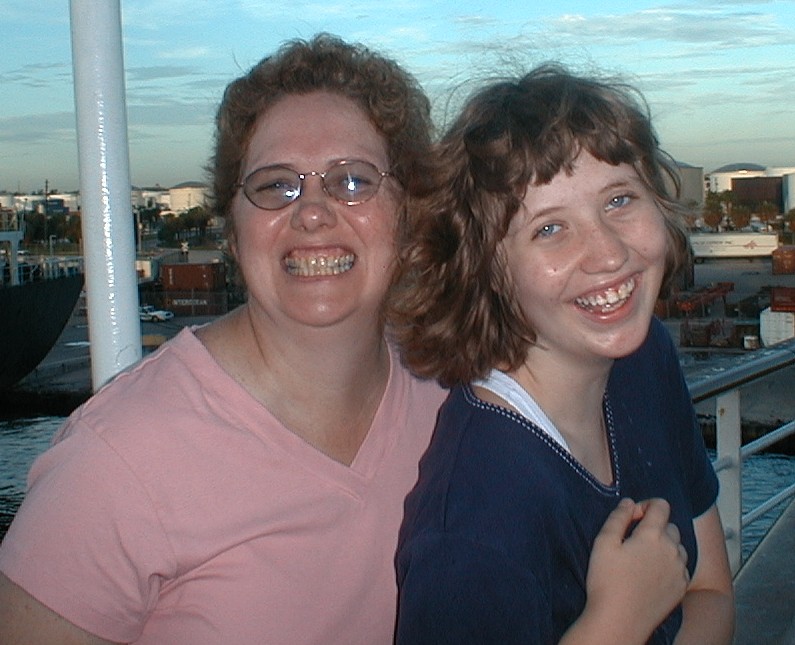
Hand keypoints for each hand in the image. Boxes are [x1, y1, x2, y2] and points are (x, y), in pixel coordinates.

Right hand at [582, 498, 689, 642]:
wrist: (620, 621)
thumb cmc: (607, 581)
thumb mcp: (603, 542)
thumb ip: (618, 517)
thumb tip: (629, 503)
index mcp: (652, 535)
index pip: (661, 505)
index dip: (646, 505)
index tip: (633, 517)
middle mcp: (672, 550)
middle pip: (670, 526)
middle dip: (654, 526)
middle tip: (633, 540)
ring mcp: (680, 570)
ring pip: (678, 547)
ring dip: (664, 545)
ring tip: (643, 558)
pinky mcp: (681, 588)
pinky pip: (681, 567)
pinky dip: (670, 564)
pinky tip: (651, 574)